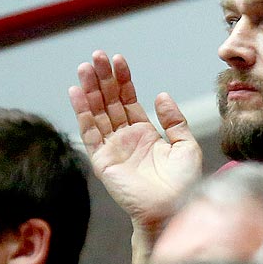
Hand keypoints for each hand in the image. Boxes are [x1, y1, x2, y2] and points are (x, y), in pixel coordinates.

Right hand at [70, 51, 201, 232]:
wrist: (172, 207)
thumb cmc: (183, 183)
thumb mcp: (186, 145)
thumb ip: (174, 120)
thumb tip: (161, 95)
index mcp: (144, 133)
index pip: (129, 100)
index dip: (123, 80)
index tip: (118, 59)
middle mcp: (125, 138)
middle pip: (109, 102)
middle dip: (103, 78)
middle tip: (97, 55)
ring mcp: (112, 148)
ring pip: (97, 112)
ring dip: (90, 89)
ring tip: (85, 67)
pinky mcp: (102, 160)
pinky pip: (89, 133)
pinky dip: (82, 112)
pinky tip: (76, 92)